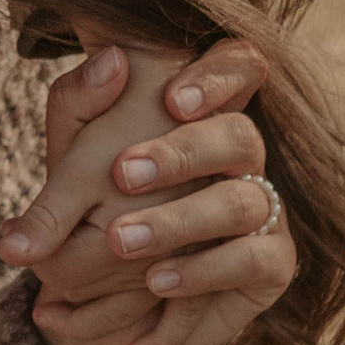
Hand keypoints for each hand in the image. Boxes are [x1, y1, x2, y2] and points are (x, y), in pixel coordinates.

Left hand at [7, 40, 296, 344]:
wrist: (106, 286)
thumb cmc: (93, 199)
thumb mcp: (72, 152)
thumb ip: (78, 105)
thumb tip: (110, 57)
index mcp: (202, 113)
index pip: (239, 68)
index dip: (219, 76)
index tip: (172, 98)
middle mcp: (241, 155)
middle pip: (240, 136)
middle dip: (181, 153)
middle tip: (121, 172)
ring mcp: (264, 207)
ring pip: (243, 200)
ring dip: (177, 220)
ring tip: (118, 239)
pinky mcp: (272, 262)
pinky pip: (253, 259)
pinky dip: (201, 270)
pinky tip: (155, 280)